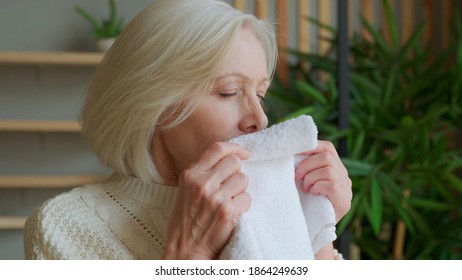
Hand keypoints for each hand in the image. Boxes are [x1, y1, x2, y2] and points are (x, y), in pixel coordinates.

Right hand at [163, 142, 251, 258]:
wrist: (185, 249)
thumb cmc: (186, 220)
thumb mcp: (186, 189)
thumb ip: (203, 172)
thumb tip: (230, 158)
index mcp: (190, 174)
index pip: (217, 148)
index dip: (235, 148)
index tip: (244, 153)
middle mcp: (202, 182)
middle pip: (234, 162)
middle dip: (237, 173)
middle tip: (231, 187)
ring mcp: (215, 197)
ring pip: (243, 179)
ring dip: (240, 191)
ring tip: (229, 202)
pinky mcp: (227, 211)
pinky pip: (247, 198)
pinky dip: (243, 206)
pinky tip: (232, 213)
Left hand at [295, 140, 351, 222]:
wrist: (311, 229)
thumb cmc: (304, 202)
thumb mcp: (304, 180)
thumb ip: (304, 166)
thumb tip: (289, 151)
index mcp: (335, 167)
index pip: (327, 148)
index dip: (311, 146)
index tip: (294, 152)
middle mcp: (344, 176)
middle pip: (327, 156)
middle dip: (306, 164)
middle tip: (296, 177)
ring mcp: (347, 188)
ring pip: (328, 170)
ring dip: (311, 177)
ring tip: (304, 187)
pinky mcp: (345, 201)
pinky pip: (332, 185)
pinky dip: (318, 186)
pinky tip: (312, 192)